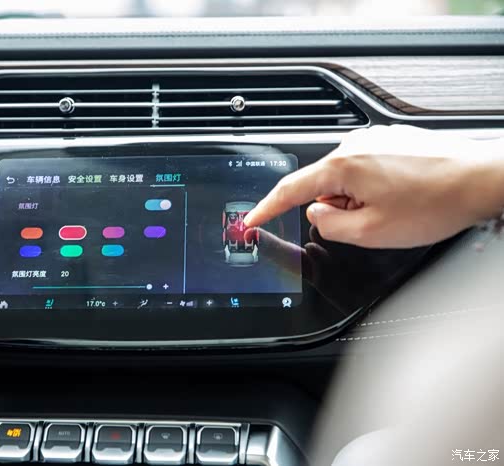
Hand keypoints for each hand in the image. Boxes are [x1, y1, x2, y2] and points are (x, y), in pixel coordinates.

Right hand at [244, 125, 503, 247]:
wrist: (481, 180)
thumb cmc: (435, 202)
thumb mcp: (371, 232)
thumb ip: (329, 226)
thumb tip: (317, 215)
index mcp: (342, 166)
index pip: (290, 190)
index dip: (266, 208)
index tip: (251, 219)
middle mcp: (355, 144)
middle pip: (324, 187)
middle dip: (338, 210)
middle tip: (371, 222)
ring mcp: (375, 140)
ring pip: (347, 181)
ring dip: (360, 200)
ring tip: (396, 207)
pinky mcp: (392, 141)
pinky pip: (368, 170)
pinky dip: (376, 188)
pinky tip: (403, 195)